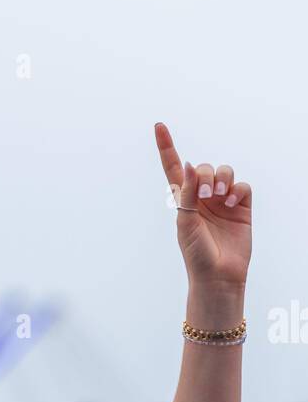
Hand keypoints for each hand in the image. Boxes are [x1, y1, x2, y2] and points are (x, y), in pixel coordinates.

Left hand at [155, 122, 251, 287]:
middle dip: (206, 175)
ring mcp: (223, 201)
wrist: (219, 276)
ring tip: (220, 196)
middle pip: (205, 167)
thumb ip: (187, 193)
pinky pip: (243, 185)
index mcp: (183, 200)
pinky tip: (233, 203)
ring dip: (222, 178)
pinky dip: (238, 189)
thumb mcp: (186, 223)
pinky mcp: (242, 207)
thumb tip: (191, 164)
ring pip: (225, 172)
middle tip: (206, 195)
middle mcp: (202, 197)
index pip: (174, 168)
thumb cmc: (196, 254)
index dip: (167, 147)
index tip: (158, 125)